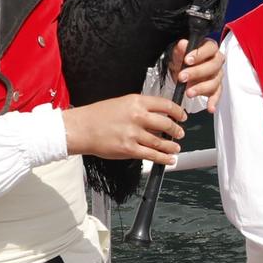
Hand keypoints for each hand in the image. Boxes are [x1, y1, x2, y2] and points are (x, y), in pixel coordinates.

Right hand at [63, 93, 185, 163]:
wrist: (80, 128)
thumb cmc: (97, 116)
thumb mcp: (121, 103)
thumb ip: (140, 108)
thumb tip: (157, 115)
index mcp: (136, 102)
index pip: (165, 105)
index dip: (178, 112)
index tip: (182, 116)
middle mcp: (137, 117)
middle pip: (166, 124)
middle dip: (177, 130)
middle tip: (180, 133)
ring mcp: (134, 134)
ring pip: (161, 142)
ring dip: (171, 146)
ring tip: (176, 147)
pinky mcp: (129, 149)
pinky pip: (152, 155)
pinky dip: (163, 159)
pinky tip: (169, 159)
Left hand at [168, 37, 222, 111]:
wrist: (181, 72)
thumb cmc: (182, 60)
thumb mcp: (178, 53)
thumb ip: (180, 49)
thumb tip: (183, 44)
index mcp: (210, 48)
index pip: (210, 48)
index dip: (200, 54)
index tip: (187, 60)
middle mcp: (217, 61)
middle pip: (214, 66)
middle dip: (197, 72)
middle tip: (182, 77)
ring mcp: (218, 75)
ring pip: (215, 81)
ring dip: (201, 88)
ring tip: (188, 92)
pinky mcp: (216, 88)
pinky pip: (217, 94)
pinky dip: (214, 101)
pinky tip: (210, 107)